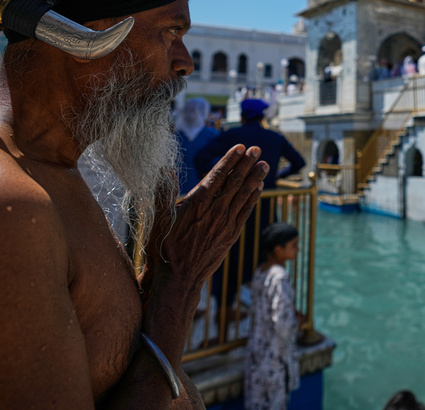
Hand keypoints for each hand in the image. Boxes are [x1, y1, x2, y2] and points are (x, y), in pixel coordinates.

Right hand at [144, 144, 266, 290]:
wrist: (179, 277)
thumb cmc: (165, 247)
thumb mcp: (159, 219)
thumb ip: (164, 193)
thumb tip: (165, 169)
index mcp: (197, 203)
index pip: (218, 175)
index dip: (230, 160)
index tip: (240, 147)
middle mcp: (214, 211)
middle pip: (235, 182)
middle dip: (247, 164)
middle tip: (257, 149)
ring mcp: (225, 223)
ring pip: (243, 195)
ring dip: (255, 178)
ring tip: (264, 165)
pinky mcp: (231, 235)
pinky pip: (245, 212)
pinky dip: (253, 198)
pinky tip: (259, 188)